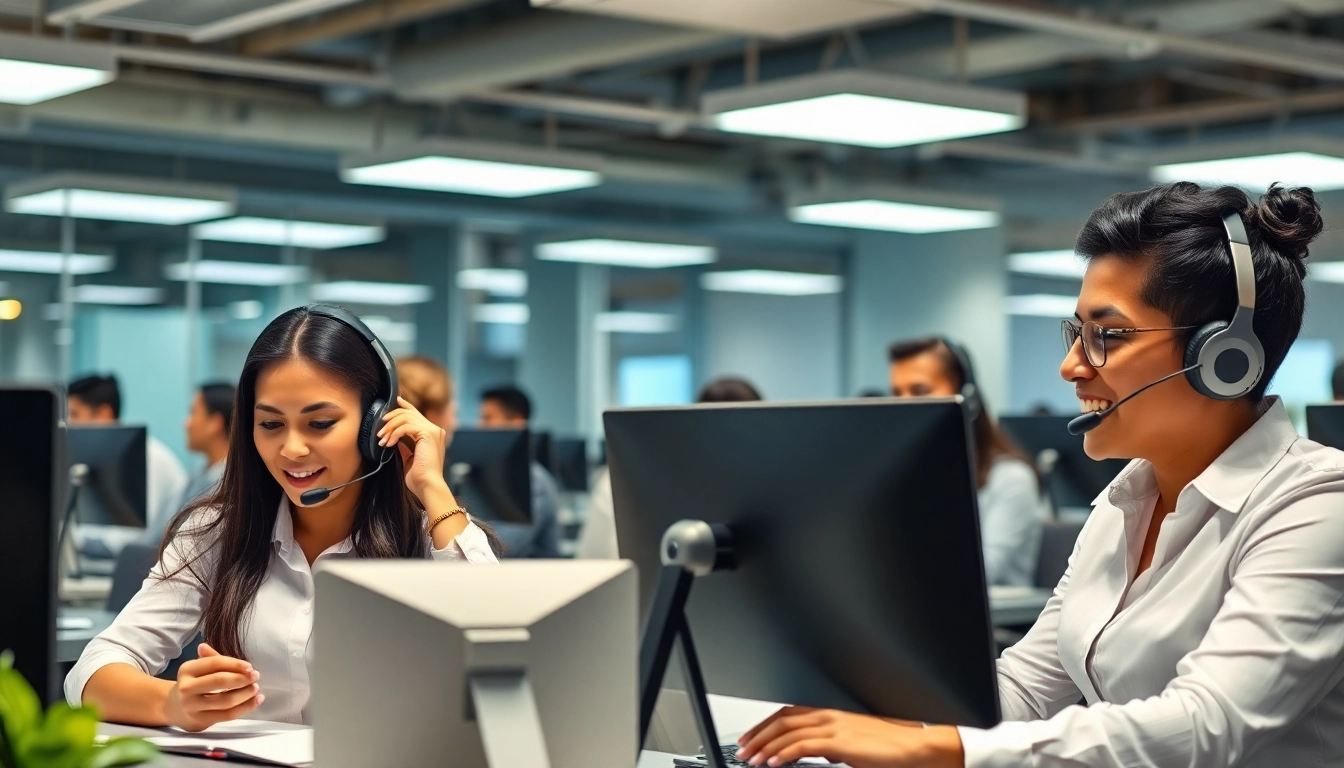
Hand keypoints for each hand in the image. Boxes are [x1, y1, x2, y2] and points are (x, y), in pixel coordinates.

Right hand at [164, 643, 262, 731]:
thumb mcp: (199, 668)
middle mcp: (187, 688)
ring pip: (225, 700)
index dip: (235, 664)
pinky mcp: (201, 721)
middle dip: (242, 678)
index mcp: (187, 670)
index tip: (250, 667)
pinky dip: (245, 708)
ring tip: (255, 688)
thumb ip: (209, 658)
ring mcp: (192, 706)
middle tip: (255, 676)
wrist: (175, 708)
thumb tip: (203, 646)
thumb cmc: (195, 683)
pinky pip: (227, 715)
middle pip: (220, 681)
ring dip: (245, 694)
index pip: (214, 664)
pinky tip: (256, 701)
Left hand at [378, 396, 451, 501]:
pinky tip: (388, 443)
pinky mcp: (428, 434)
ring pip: (406, 418)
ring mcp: (433, 431)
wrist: (428, 485)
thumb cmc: (419, 478)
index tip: (394, 401)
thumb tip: (396, 439)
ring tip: (381, 439)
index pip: (417, 414)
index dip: (405, 406)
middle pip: (409, 413)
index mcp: (433, 435)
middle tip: (379, 430)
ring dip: (390, 427)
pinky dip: (394, 433)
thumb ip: (405, 446)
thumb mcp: (410, 458)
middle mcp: (435, 430)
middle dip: (391, 419)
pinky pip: (406, 426)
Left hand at [735, 707, 963, 767]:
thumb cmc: (887, 746)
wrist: (913, 747)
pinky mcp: (840, 743)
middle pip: (782, 721)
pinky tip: (773, 763)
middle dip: (758, 736)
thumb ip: (829, 746)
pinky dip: (784, 754)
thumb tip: (811, 753)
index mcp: (829, 713)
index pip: (787, 714)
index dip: (764, 725)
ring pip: (788, 733)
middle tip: (742, 749)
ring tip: (751, 759)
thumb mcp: (850, 744)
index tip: (750, 737)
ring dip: (765, 747)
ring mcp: (833, 727)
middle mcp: (828, 715)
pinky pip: (804, 747)